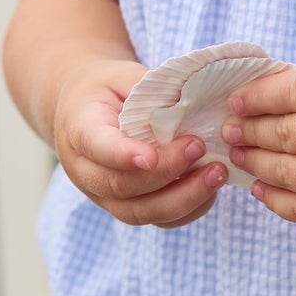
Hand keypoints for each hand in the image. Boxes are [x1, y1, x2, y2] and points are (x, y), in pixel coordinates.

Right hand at [54, 58, 226, 226]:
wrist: (87, 109)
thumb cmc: (108, 89)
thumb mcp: (122, 76)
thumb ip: (149, 93)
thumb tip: (190, 106)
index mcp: (78, 128)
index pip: (96, 146)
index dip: (122, 155)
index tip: (150, 156)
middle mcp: (84, 170)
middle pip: (120, 186)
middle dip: (165, 172)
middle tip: (200, 147)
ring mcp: (104, 196)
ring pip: (140, 212)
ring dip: (183, 197)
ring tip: (217, 173)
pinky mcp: (127, 207)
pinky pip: (157, 220)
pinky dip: (189, 209)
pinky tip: (211, 188)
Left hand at [220, 65, 295, 235]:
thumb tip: (261, 94)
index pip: (295, 92)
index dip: (258, 95)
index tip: (236, 99)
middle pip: (287, 134)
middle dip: (249, 130)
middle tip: (228, 128)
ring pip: (288, 173)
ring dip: (256, 163)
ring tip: (239, 154)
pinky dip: (275, 198)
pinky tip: (261, 186)